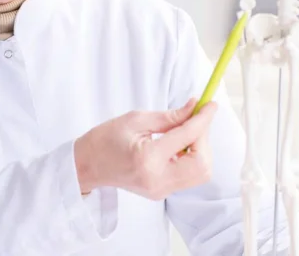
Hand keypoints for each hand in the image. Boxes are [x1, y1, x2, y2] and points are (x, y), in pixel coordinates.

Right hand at [74, 98, 216, 199]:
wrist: (88, 165)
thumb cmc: (106, 138)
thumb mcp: (136, 119)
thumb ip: (170, 116)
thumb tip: (194, 107)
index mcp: (148, 158)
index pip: (188, 137)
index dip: (203, 119)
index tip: (210, 105)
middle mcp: (158, 180)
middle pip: (202, 163)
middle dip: (203, 137)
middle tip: (195, 118)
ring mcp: (161, 191)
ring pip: (200, 172)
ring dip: (200, 148)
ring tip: (185, 131)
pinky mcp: (162, 194)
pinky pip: (189, 176)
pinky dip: (192, 157)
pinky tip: (179, 144)